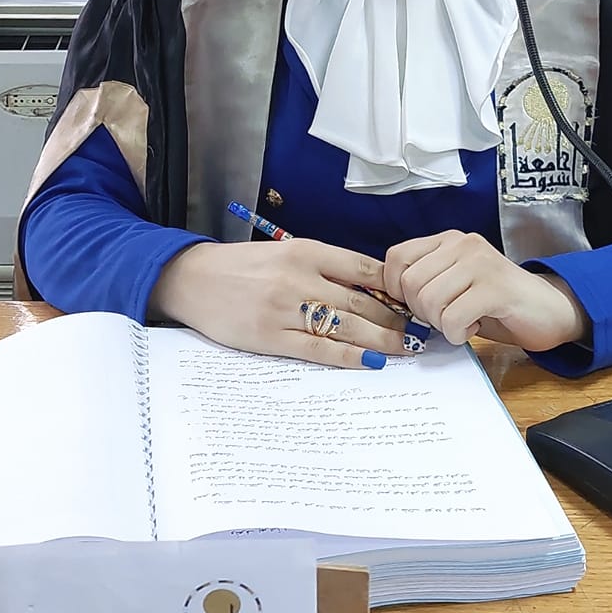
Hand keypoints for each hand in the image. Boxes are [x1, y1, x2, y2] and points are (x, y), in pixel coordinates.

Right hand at [147, 237, 405, 367]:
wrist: (192, 279)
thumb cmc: (242, 267)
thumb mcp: (285, 252)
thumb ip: (324, 266)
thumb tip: (371, 286)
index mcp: (306, 250)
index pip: (364, 269)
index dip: (395, 288)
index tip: (414, 300)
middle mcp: (299, 278)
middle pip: (362, 301)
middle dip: (395, 319)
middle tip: (418, 331)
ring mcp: (286, 309)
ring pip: (347, 326)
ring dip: (382, 339)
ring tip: (405, 348)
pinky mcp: (271, 337)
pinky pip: (320, 349)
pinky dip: (350, 356)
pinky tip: (372, 361)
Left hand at [383, 232, 590, 352]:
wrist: (549, 310)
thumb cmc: (496, 303)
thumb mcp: (455, 283)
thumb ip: (426, 281)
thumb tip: (387, 297)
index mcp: (448, 240)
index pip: (396, 258)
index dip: (397, 289)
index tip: (417, 306)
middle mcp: (463, 244)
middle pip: (410, 283)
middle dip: (422, 313)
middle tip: (446, 318)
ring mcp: (480, 263)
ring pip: (429, 300)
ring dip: (442, 325)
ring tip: (463, 322)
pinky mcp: (495, 288)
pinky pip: (454, 317)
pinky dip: (458, 333)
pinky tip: (474, 328)